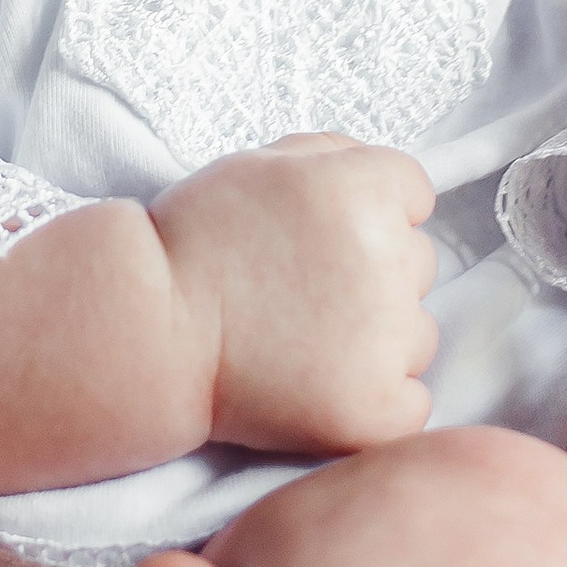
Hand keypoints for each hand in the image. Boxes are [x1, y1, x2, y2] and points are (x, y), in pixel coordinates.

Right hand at [151, 135, 435, 453]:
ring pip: (417, 333)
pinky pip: (412, 400)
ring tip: (301, 341)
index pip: (413, 193)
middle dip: (373, 275)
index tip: (323, 237)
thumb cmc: (195, 245)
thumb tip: (395, 185)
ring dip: (377, 339)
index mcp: (364, 191)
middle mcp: (389, 260)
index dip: (368, 212)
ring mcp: (389, 340)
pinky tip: (318, 386)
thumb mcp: (260, 164)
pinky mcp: (379, 409)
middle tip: (301, 290)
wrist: (150, 331)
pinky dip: (376, 400)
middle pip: (417, 263)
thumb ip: (335, 156)